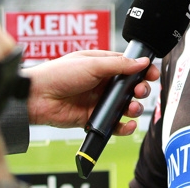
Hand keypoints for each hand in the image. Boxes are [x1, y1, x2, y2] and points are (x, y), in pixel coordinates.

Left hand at [24, 50, 159, 134]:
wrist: (37, 97)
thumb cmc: (59, 74)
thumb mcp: (92, 64)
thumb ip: (119, 65)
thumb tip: (142, 62)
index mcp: (101, 64)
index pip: (127, 66)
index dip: (142, 70)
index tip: (152, 74)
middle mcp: (101, 82)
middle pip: (129, 87)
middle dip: (139, 90)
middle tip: (139, 91)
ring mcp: (97, 100)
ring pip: (123, 106)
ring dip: (133, 108)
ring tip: (131, 108)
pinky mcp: (92, 118)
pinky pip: (113, 124)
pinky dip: (123, 126)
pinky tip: (127, 125)